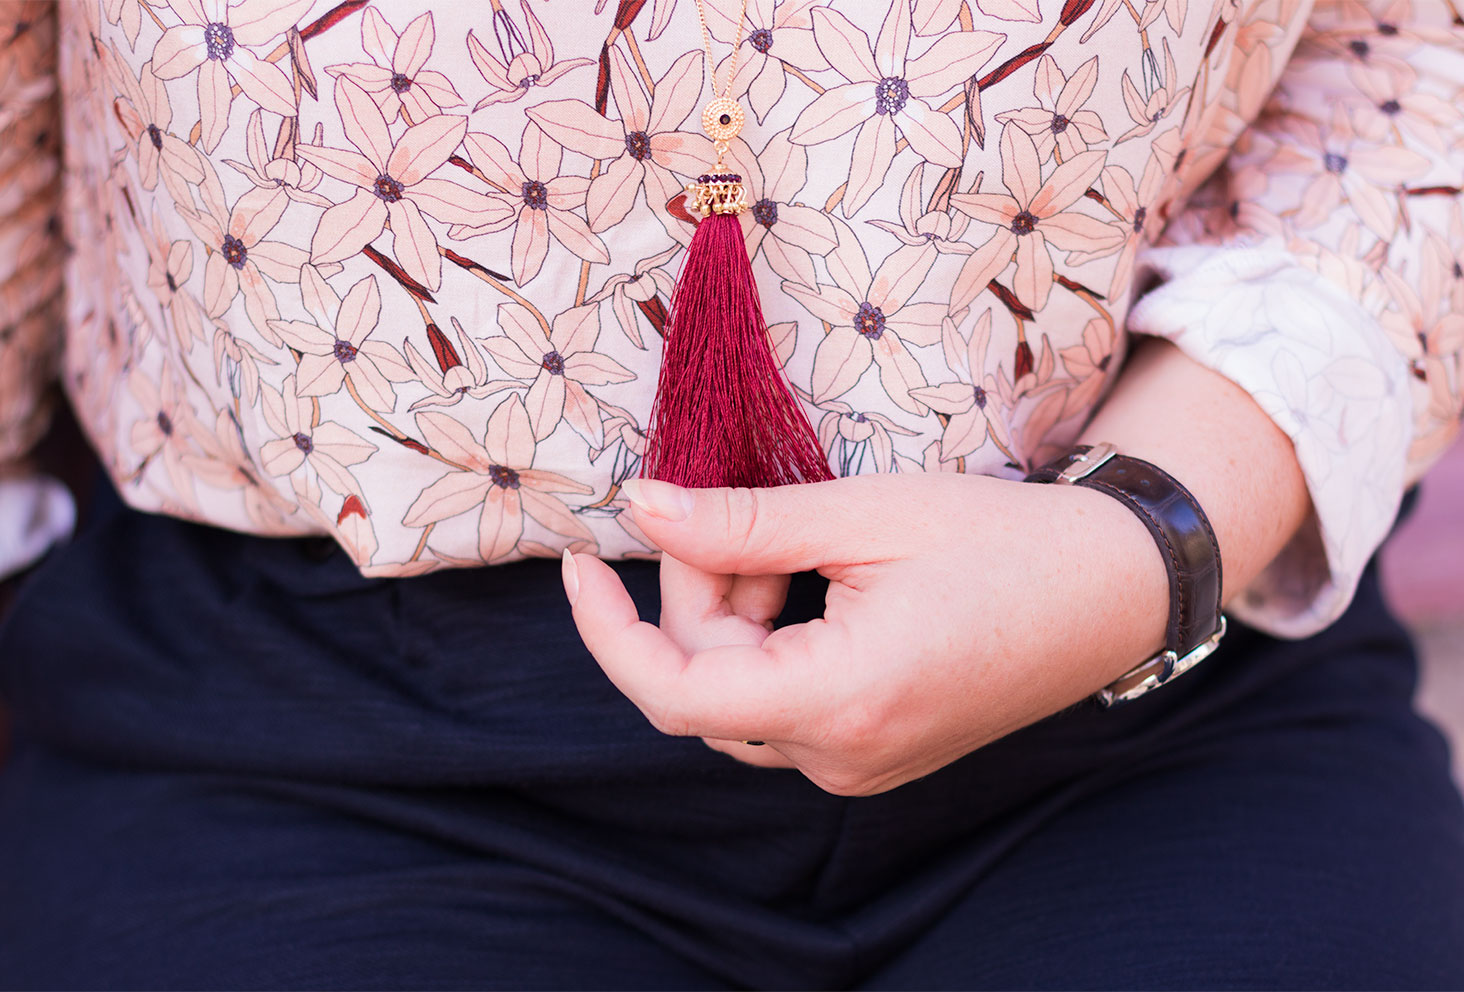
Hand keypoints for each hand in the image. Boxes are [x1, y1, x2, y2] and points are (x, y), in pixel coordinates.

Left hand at [562, 472, 1168, 795]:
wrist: (1112, 590)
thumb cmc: (1004, 541)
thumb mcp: (865, 513)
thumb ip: (743, 522)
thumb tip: (641, 508)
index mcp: (844, 699)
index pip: (674, 692)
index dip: (608, 629)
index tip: (579, 563)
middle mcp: (845, 755)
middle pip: (705, 685)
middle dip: (693, 595)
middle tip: (721, 512)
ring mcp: (862, 765)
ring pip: (739, 697)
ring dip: (732, 620)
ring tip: (785, 544)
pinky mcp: (874, 751)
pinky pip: (782, 706)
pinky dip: (769, 644)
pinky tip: (805, 584)